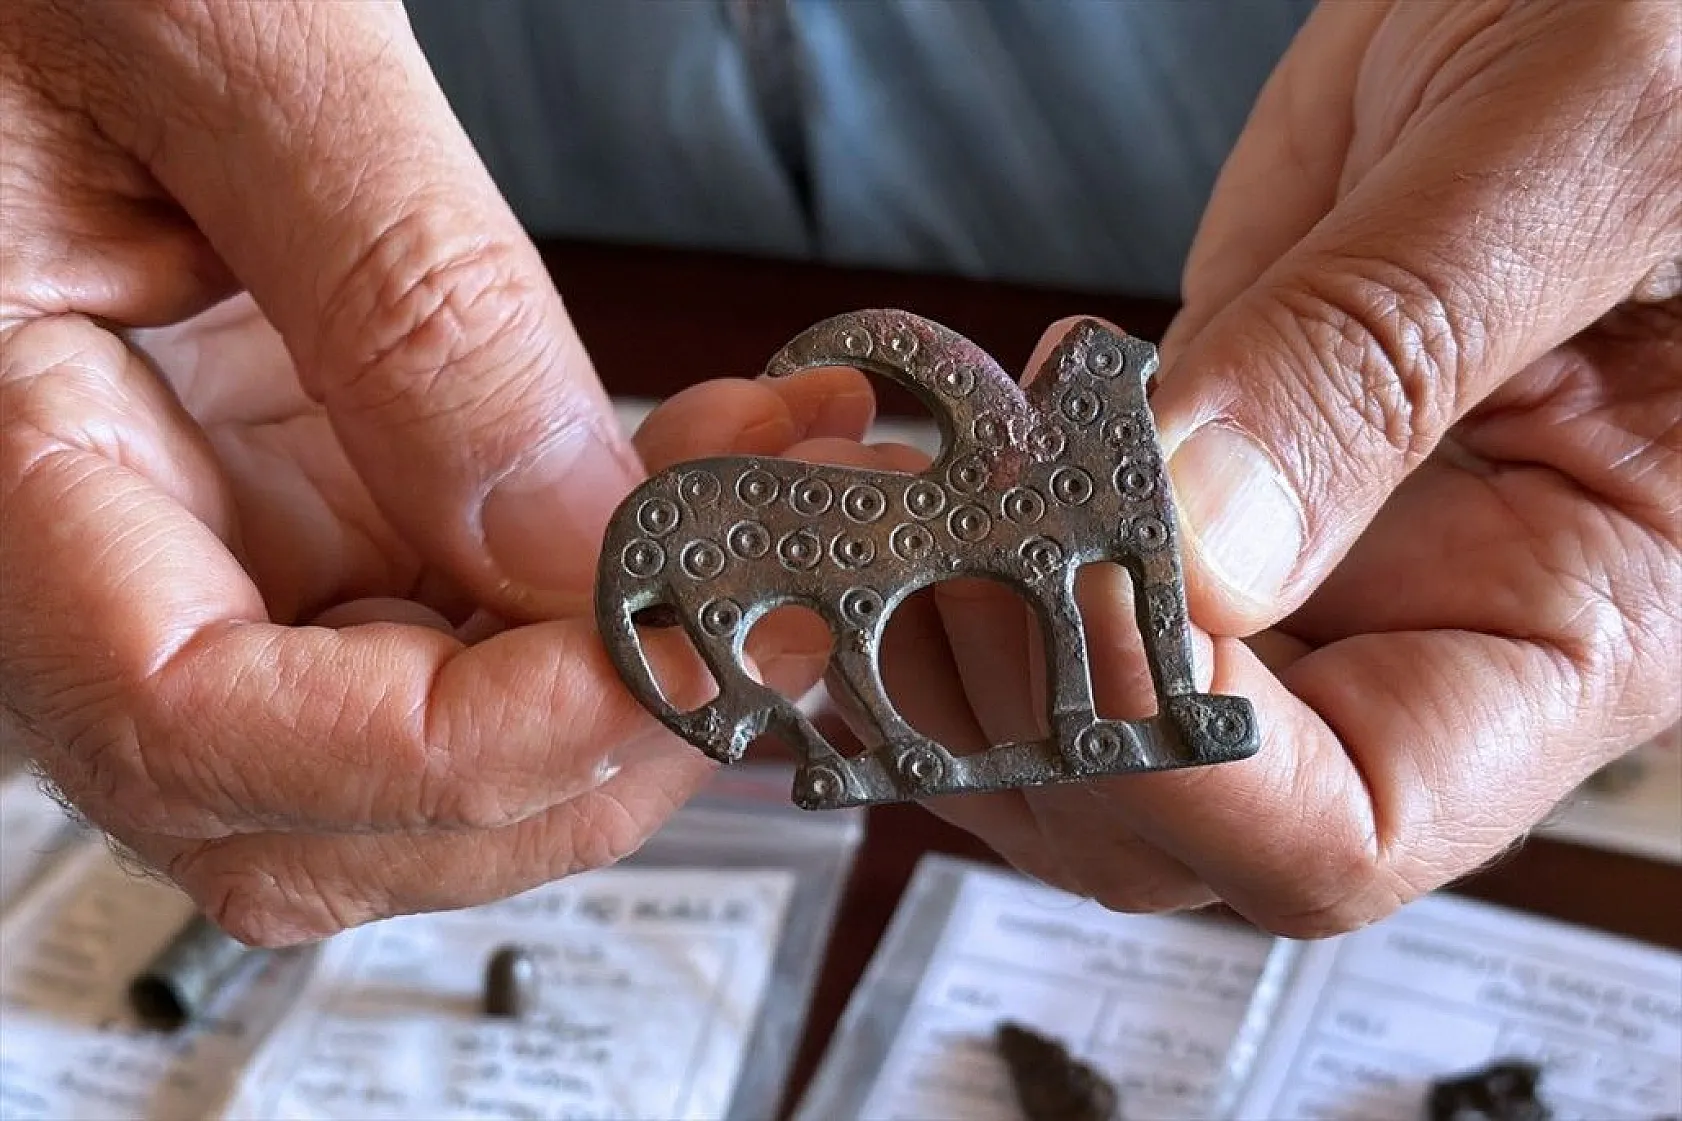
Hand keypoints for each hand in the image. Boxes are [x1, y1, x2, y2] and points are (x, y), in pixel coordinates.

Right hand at [0, 1, 864, 944]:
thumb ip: (399, 294)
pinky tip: (712, 466)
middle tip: (768, 612)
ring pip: (429, 738)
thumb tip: (574, 532)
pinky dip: (611, 575)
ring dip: (630, 664)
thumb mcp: (229, 43)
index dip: (458, 750)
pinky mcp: (312, 492)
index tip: (666, 659)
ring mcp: (219, 534)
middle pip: (331, 805)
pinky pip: (473, 608)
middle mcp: (104, 545)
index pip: (196, 727)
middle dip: (579, 746)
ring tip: (774, 501)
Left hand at [646, 0, 1680, 935]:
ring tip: (885, 477)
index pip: (1352, 825)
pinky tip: (900, 448)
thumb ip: (1386, 350)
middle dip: (1013, 702)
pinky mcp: (1189, 466)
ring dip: (938, 634)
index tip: (1066, 591)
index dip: (1179, 764)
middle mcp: (1413, 620)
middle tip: (919, 530)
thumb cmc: (1668, 35)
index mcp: (1581, 610)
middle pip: (1171, 816)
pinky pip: (1043, 575)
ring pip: (1074, 716)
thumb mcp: (1570, 147)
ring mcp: (1284, 553)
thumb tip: (1198, 542)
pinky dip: (938, 547)